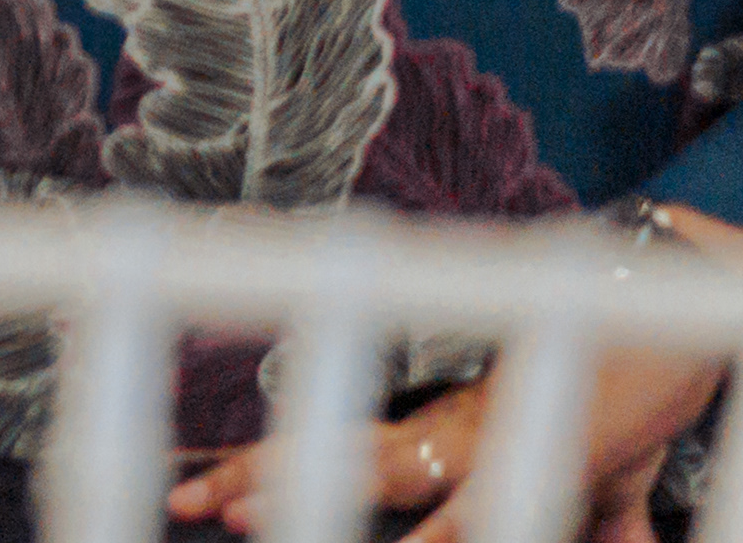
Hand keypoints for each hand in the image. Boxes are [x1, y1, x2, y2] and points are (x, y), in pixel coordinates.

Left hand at [166, 346, 725, 542]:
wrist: (659, 321)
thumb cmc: (608, 402)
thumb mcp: (548, 460)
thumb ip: (498, 486)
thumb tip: (479, 507)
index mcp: (439, 429)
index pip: (332, 448)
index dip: (262, 469)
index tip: (196, 489)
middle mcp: (447, 431)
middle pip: (333, 456)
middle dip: (253, 479)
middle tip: (184, 498)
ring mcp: (486, 443)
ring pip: (378, 471)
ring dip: (308, 489)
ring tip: (237, 515)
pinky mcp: (537, 458)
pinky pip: (479, 503)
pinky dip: (442, 530)